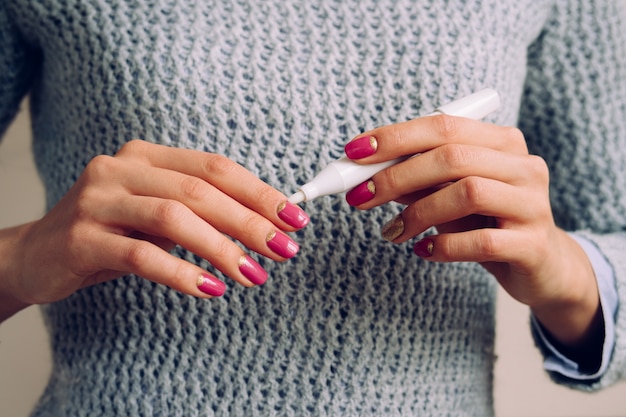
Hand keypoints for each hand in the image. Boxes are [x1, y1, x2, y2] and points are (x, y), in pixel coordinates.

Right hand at [0, 140, 308, 317]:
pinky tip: (210, 289)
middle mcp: (121, 168)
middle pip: (199, 191)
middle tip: (284, 249)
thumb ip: (200, 209)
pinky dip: (181, 273)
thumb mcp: (158, 212)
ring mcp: (98, 200)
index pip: (215, 167)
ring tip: (254, 274)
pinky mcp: (81, 238)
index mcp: (146, 155)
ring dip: (222, 248)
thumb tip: (268, 224)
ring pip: (174, 218)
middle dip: (249, 222)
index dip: (259, 192)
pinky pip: (142, 256)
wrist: (39, 253)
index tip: (294, 218)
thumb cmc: (114, 231)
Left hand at [343, 115, 601, 359]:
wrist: (542, 267)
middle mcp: (523, 165)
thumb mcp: (450, 196)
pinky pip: (481, 241)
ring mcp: (532, 204)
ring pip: (467, 192)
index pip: (443, 126)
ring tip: (391, 232)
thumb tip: (365, 175)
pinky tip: (423, 251)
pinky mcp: (533, 244)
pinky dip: (444, 246)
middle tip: (359, 197)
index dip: (395, 137)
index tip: (353, 153)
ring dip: (417, 213)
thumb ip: (418, 181)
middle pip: (452, 156)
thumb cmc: (487, 222)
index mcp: (501, 142)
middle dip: (396, 176)